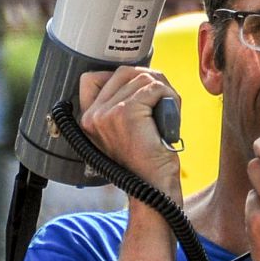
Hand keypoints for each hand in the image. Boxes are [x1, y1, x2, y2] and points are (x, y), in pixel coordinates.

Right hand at [77, 67, 182, 195]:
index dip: (122, 78)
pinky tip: (172, 114)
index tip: (140, 92)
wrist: (153, 188)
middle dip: (149, 81)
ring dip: (163, 90)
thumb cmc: (146, 162)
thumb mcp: (123, 131)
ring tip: (168, 110)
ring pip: (141, 78)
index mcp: (87, 119)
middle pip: (123, 72)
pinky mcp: (126, 113)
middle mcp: (92, 115)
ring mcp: (106, 113)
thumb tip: (139, 75)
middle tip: (163, 100)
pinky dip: (170, 97)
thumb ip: (120, 104)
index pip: (93, 77)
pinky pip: (154, 88)